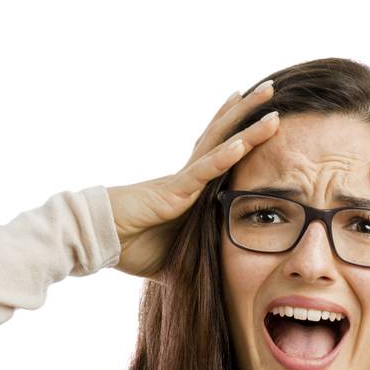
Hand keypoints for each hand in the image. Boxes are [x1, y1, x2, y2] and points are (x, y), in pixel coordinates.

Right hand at [106, 81, 280, 278]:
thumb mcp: (174, 259)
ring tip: (269, 98)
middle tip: (271, 87)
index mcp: (188, 190)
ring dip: (246, 122)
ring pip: (220, 144)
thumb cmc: (129, 246)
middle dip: (248, 112)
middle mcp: (188, 177)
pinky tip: (243, 142)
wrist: (98, 241)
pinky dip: (223, 158)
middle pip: (223, 135)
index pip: (219, 155)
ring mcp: (182, 182)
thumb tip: (209, 282)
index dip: (238, 133)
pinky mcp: (172, 192)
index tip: (257, 115)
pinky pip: (202, 172)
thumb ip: (194, 262)